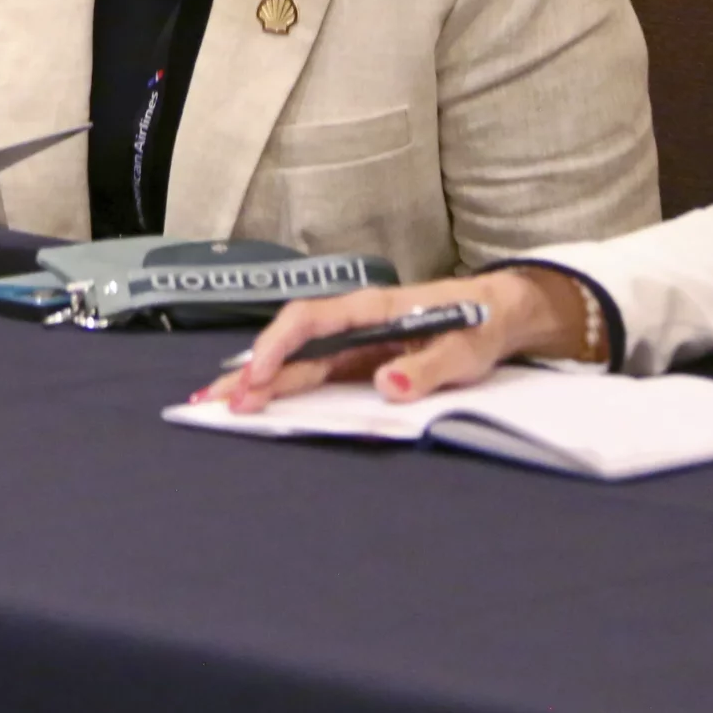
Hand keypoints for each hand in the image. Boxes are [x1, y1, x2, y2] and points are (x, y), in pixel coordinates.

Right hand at [198, 268, 592, 412]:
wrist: (501, 313)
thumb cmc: (481, 324)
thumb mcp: (464, 348)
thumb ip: (426, 368)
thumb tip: (385, 384)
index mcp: (372, 309)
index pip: (310, 320)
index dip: (278, 347)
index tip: (257, 377)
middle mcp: (354, 322)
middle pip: (291, 344)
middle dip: (251, 373)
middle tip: (212, 402)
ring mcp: (354, 342)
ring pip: (296, 360)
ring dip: (258, 381)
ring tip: (216, 403)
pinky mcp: (359, 359)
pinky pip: (313, 372)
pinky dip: (281, 385)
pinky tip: (256, 398)